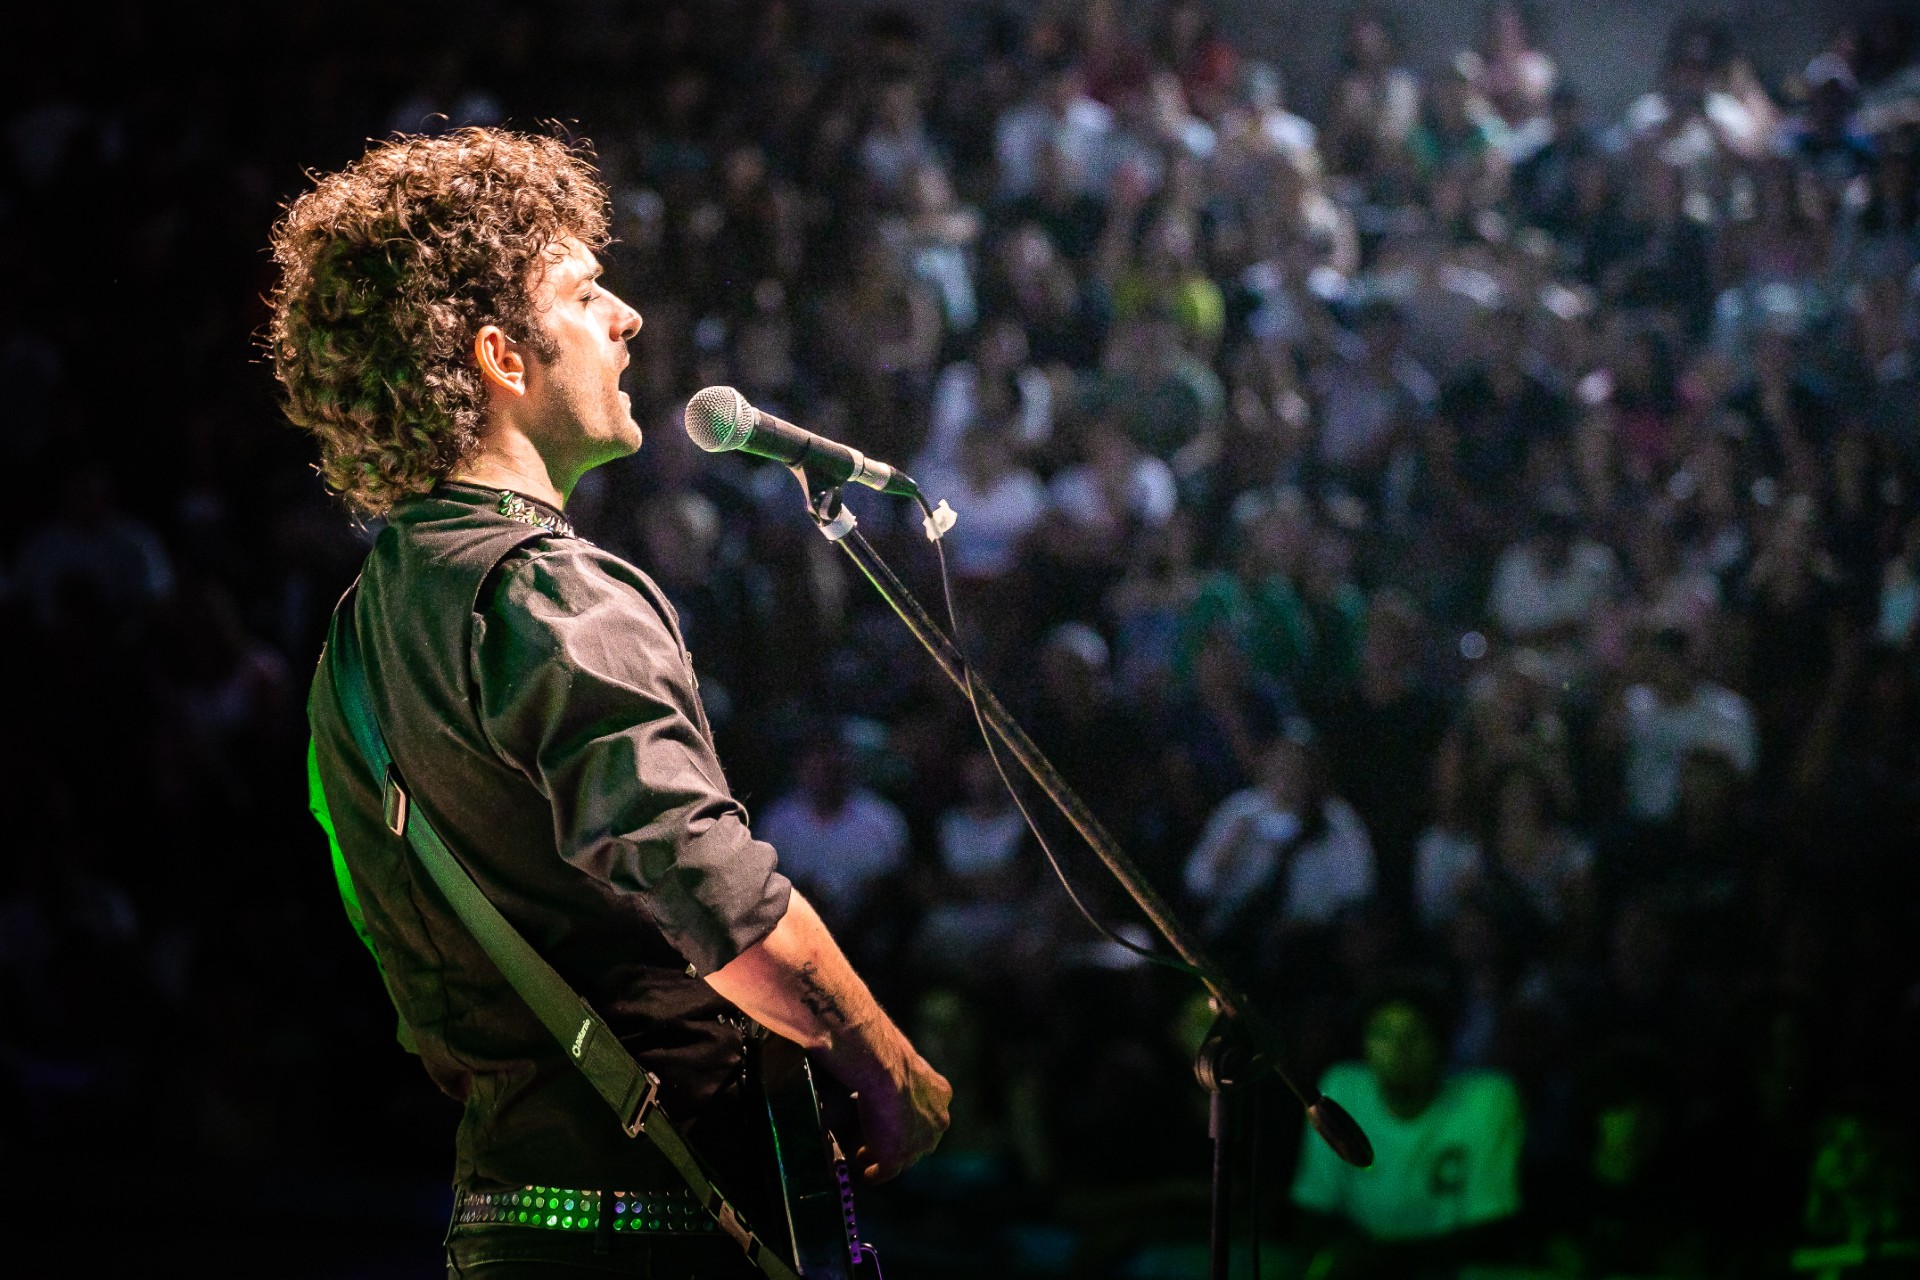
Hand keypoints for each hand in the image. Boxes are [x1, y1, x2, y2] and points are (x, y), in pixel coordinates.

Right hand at [852, 1051, 950, 1182]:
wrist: (885, 1072)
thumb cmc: (888, 1059)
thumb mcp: (903, 1065)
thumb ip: (898, 1075)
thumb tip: (875, 1065)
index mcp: (941, 1094)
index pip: (930, 1112)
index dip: (914, 1118)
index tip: (898, 1118)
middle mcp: (938, 1121)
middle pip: (922, 1138)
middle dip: (903, 1140)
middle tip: (883, 1139)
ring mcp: (920, 1142)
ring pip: (905, 1156)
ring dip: (886, 1156)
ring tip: (866, 1156)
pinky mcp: (898, 1157)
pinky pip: (887, 1172)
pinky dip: (877, 1175)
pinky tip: (868, 1176)